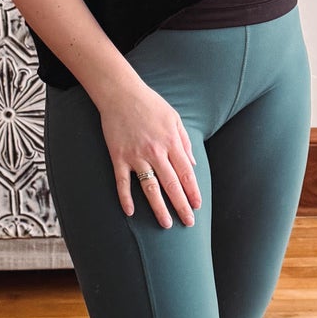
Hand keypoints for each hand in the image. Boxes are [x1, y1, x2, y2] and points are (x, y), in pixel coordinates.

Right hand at [96, 78, 202, 227]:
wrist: (120, 93)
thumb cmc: (150, 103)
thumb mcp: (174, 118)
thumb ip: (184, 141)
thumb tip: (192, 165)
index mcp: (171, 142)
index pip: (186, 173)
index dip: (192, 192)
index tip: (197, 206)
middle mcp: (155, 152)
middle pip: (171, 185)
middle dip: (181, 206)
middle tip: (188, 223)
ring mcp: (136, 156)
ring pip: (149, 187)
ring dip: (159, 208)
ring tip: (165, 224)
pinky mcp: (118, 156)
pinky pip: (122, 182)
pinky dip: (125, 198)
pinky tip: (130, 212)